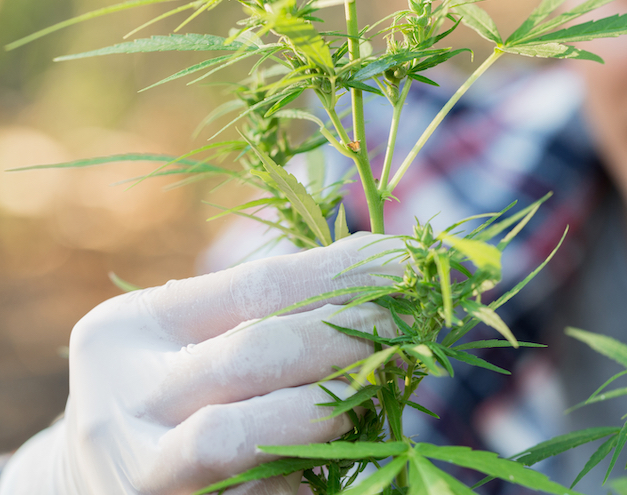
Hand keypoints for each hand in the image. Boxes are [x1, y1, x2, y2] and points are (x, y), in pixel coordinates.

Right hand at [0, 233, 399, 494]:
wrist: (114, 479)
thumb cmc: (182, 391)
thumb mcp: (201, 337)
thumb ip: (273, 307)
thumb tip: (385, 265)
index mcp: (128, 330)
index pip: (256, 285)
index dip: (341, 272)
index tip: (401, 264)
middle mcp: (119, 400)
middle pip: (253, 353)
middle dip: (343, 334)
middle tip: (399, 325)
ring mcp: (140, 470)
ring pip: (237, 437)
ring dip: (325, 406)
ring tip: (374, 386)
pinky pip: (259, 492)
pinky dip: (307, 467)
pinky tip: (342, 444)